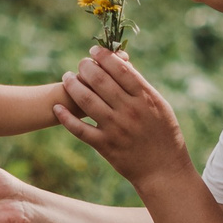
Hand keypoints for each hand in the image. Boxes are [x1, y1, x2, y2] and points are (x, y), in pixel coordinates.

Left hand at [58, 47, 189, 190]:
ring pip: (87, 100)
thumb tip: (122, 64)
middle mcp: (130, 111)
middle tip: (80, 63)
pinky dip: (66, 118)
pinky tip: (57, 107)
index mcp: (145, 98)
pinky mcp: (105, 145)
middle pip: (101, 80)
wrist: (164, 171)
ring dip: (72, 85)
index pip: (121, 69)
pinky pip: (80, 129)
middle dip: (86, 67)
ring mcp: (116, 128)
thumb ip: (141, 86)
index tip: (95, 50)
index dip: (105, 56)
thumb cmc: (164, 135)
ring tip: (67, 77)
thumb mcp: (160, 106)